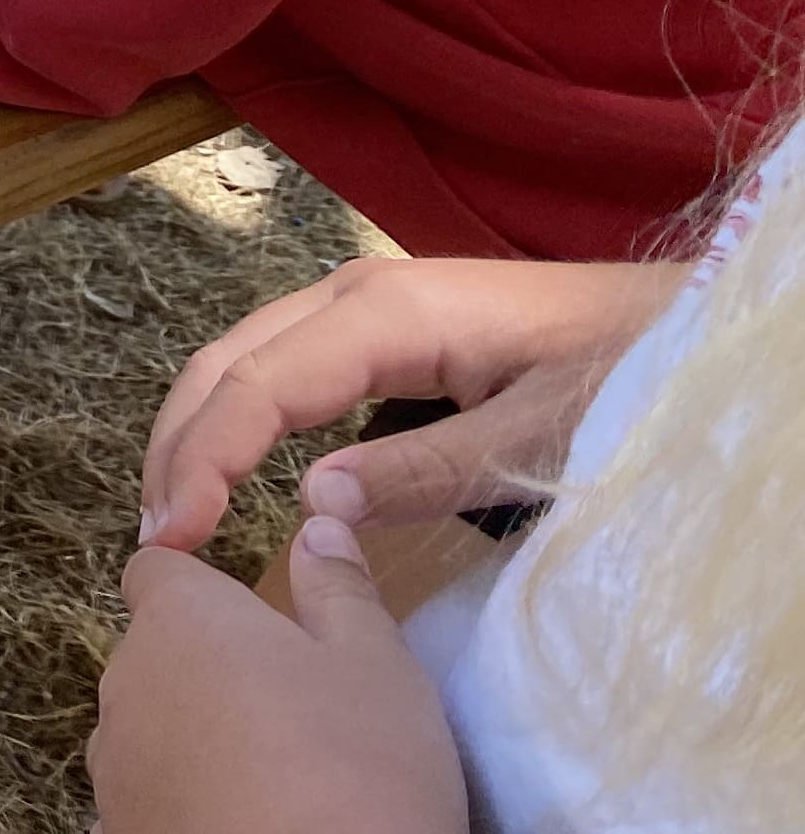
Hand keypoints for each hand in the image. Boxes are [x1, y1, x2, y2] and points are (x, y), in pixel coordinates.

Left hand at [87, 520, 467, 833]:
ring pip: (148, 729)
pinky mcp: (113, 828)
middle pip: (154, 652)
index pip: (156, 569)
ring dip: (192, 741)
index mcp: (179, 619)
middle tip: (290, 713)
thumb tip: (318, 526)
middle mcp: (124, 682)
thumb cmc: (353, 771)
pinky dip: (183, 806)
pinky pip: (147, 800)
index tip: (248, 618)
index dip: (198, 584)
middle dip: (206, 670)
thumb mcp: (378, 667)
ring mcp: (111, 764)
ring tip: (274, 780)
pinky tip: (239, 823)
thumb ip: (341, 589)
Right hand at [138, 251, 682, 552]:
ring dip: (196, 429)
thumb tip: (308, 504)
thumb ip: (427, 469)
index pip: (255, 387)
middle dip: (175, 446)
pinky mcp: (380, 325)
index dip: (202, 462)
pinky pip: (278, 363)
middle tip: (153, 539)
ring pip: (241, 356)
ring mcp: (362, 303)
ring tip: (173, 509)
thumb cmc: (624, 374)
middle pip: (225, 361)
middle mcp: (353, 293)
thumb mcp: (542, 438)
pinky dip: (236, 415)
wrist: (679, 316)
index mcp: (383, 313)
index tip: (171, 540)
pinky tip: (231, 463)